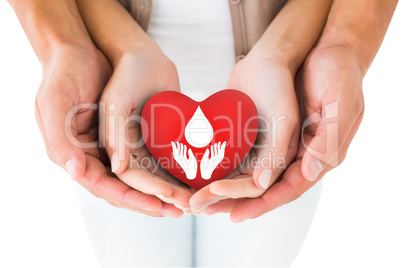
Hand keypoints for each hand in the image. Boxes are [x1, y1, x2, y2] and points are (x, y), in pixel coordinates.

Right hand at [35, 44, 179, 216]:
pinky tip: (185, 176)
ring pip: (142, 176)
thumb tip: (89, 171)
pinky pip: (149, 157)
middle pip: (127, 188)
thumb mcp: (63, 101)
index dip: (133, 199)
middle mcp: (98, 155)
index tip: (159, 207)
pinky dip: (165, 169)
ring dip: (164, 189)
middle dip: (154, 200)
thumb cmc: (66, 73)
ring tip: (189, 199)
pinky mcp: (131, 134)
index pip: (106, 187)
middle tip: (182, 210)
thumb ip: (73, 137)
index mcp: (77, 154)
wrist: (89, 49)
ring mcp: (116, 145)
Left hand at [171, 142, 196, 179]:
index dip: (174, 146)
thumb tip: (189, 149)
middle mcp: (180, 159)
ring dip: (180, 148)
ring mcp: (181, 160)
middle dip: (177, 147)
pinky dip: (183, 151)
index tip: (173, 142)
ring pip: (179, 153)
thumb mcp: (193, 160)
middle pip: (176, 152)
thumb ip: (190, 154)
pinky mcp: (183, 161)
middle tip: (177, 142)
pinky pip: (182, 155)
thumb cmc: (192, 167)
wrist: (191, 174)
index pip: (176, 151)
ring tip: (181, 144)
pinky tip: (185, 148)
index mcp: (181, 159)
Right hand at [200, 142, 226, 179]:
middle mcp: (216, 159)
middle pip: (220, 152)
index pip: (221, 152)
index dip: (222, 147)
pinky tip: (212, 148)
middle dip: (220, 147)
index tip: (224, 142)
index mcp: (216, 159)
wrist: (205, 173)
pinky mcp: (212, 161)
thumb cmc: (205, 167)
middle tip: (219, 142)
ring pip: (217, 153)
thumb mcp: (204, 160)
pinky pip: (214, 155)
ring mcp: (215, 160)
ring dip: (216, 148)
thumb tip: (208, 149)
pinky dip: (213, 151)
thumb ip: (206, 154)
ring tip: (216, 144)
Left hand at [212, 45, 364, 221]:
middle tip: (204, 209)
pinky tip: (204, 168)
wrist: (321, 47)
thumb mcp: (338, 106)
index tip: (235, 215)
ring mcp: (279, 142)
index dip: (262, 204)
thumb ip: (324, 143)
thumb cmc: (337, 74)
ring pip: (250, 172)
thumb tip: (305, 176)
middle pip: (263, 187)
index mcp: (317, 155)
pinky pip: (244, 152)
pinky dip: (226, 163)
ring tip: (199, 197)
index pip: (287, 189)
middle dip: (235, 200)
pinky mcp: (265, 129)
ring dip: (226, 186)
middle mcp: (296, 154)